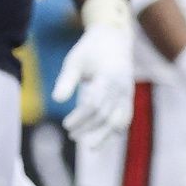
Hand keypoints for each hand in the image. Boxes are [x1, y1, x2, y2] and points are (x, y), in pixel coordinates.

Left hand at [54, 0, 135, 147]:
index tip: (65, 125)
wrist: (113, 38)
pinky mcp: (129, 95)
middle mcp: (121, 87)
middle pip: (105, 115)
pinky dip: (117, 128)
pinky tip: (107, 138)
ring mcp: (127, 92)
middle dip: (88, 128)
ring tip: (91, 147)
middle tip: (71, 135)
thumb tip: (56, 100)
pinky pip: (125, 116)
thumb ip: (66, 81)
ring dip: (105, 135)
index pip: (93, 105)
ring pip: (119, 120)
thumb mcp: (74, 61)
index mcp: (108, 77)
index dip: (80, 118)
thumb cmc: (89, 50)